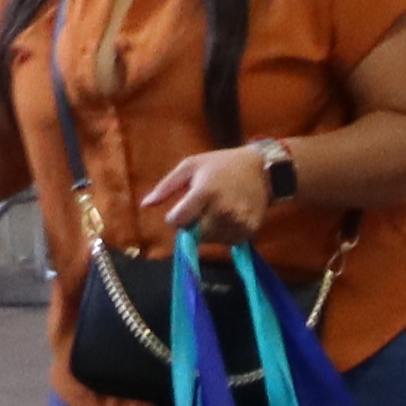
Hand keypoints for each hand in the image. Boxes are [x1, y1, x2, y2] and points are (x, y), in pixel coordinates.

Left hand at [143, 146, 275, 245]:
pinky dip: (225, 234)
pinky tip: (229, 217)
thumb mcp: (190, 166)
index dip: (175, 217)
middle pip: (194, 232)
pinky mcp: (250, 230)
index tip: (182, 208)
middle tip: (203, 207)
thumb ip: (166, 187)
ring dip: (209, 230)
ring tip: (217, 210)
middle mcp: (222, 209)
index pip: (178, 221)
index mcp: (205, 192)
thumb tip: (145, 206)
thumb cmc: (220, 164)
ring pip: (210, 240)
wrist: (261, 169)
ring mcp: (238, 221)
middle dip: (193, 224)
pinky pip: (228, 241)